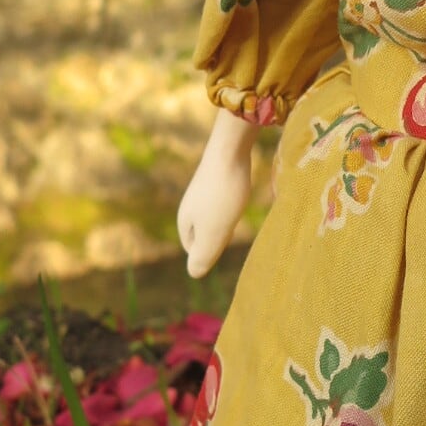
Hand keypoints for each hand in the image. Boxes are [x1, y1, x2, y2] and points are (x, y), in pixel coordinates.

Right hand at [178, 110, 256, 276]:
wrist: (229, 150)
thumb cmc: (223, 195)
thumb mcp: (214, 232)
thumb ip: (204, 255)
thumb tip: (195, 274)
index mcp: (184, 221)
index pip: (192, 249)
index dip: (210, 251)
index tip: (224, 237)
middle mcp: (189, 205)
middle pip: (203, 233)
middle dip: (218, 236)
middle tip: (232, 225)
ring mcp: (201, 191)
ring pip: (213, 217)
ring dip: (226, 220)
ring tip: (236, 210)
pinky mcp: (215, 178)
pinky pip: (221, 200)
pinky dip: (231, 203)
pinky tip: (241, 195)